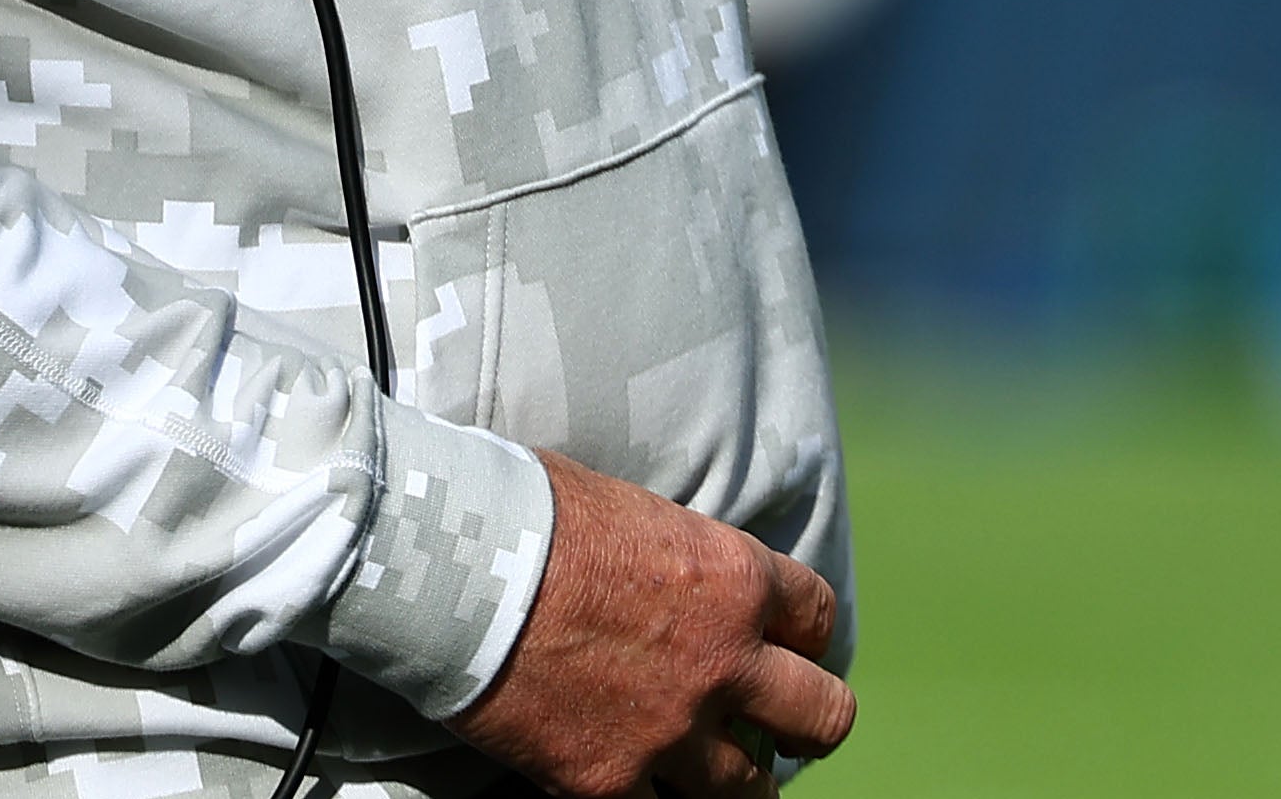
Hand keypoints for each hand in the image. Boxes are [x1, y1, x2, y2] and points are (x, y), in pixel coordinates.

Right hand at [446, 451, 852, 797]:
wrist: (457, 571)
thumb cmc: (530, 515)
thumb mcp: (633, 511)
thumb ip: (677, 555)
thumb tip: (672, 567)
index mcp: (736, 579)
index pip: (820, 618)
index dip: (808, 640)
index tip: (787, 650)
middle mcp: (724, 662)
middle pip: (823, 718)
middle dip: (806, 729)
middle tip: (781, 732)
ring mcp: (671, 732)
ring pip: (749, 793)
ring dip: (736, 784)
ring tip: (713, 778)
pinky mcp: (609, 784)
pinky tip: (638, 789)